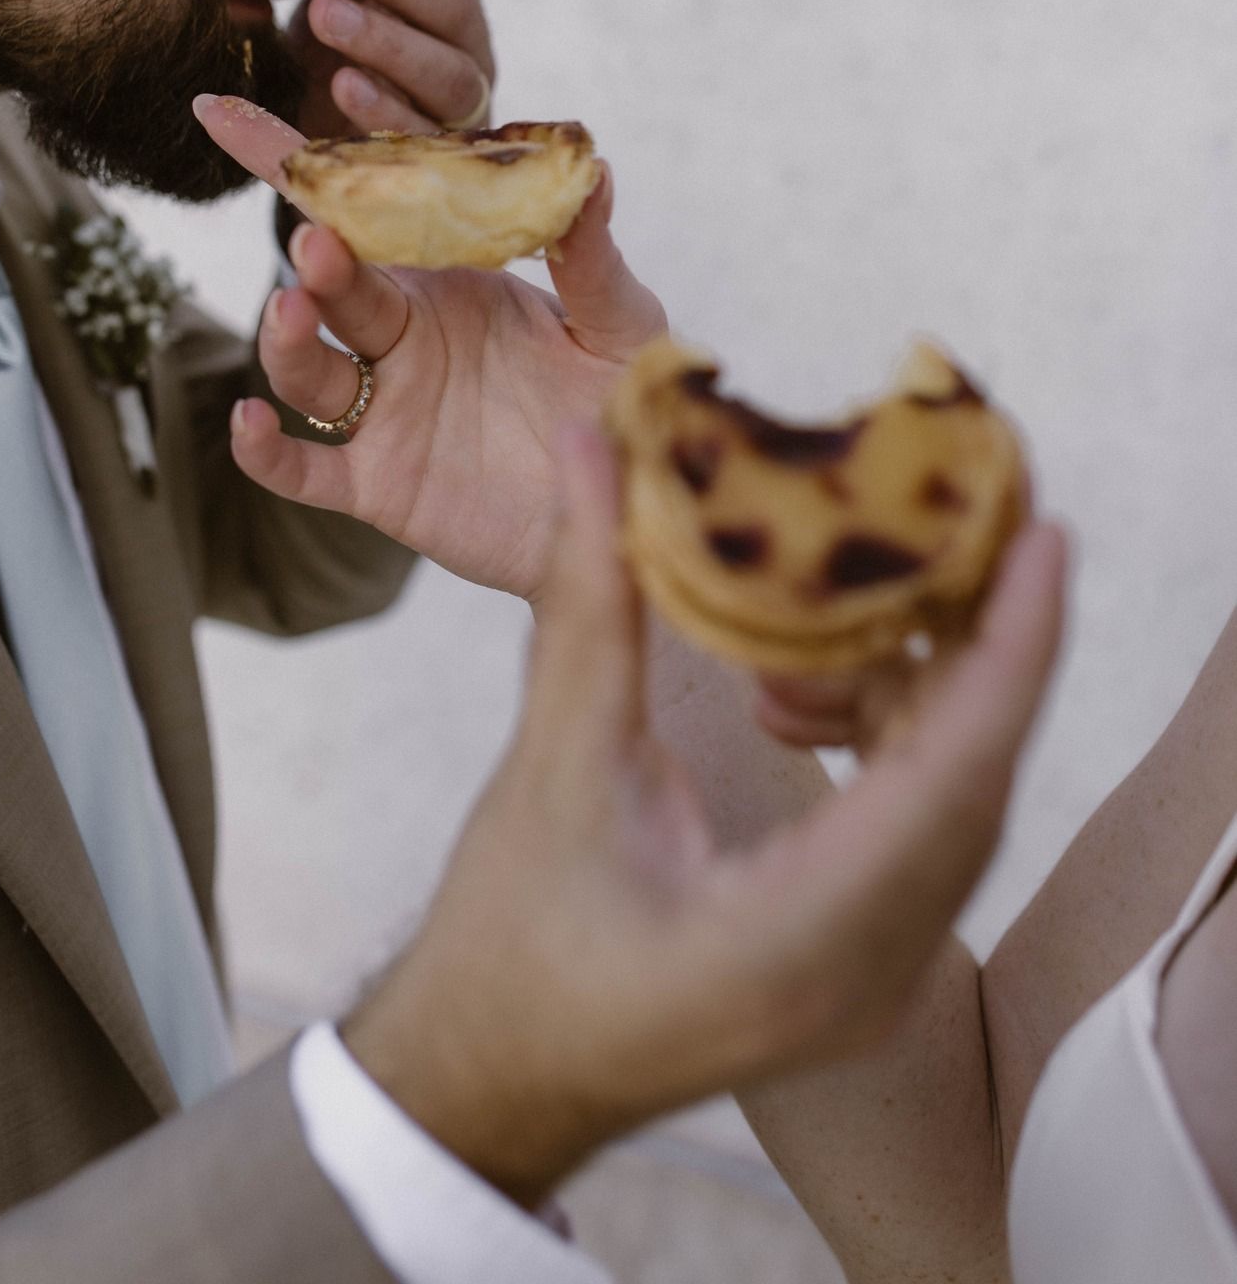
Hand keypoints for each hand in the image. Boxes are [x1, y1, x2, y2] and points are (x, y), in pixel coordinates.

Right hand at [192, 94, 665, 600]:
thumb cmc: (623, 404)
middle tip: (319, 240)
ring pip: (308, 369)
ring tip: (296, 310)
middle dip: (314, 258)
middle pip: (330, 285)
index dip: (292, 164)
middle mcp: (404, 337)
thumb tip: (593, 169)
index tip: (225, 111)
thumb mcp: (618, 326)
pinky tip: (248, 420)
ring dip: (287, 340)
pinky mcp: (380, 484)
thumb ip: (593, 257)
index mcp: (449, 280)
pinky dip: (265, 450)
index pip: (364, 213)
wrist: (630, 508)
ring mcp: (386, 411)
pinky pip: (305, 468)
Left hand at [289, 0, 495, 139]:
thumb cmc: (346, 37)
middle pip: (451, 5)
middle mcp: (469, 46)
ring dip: (387, 40)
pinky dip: (383, 109)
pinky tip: (342, 84)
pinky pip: (419, 134)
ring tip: (326, 13)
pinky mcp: (433, 157)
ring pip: (445, 71)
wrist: (326, 129)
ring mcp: (459, 105)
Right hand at [341, 425, 1069, 1208]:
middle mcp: (869, 970)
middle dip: (977, 639)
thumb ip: (588, 602)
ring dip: (911, 685)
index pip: (953, 776)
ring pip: (952, 799)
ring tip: (816, 614)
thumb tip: (597, 447)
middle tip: (958, 516)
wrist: (489, 1082)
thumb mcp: (552, 768)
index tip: (1039, 537)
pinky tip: (790, 693)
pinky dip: (880, 738)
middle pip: (974, 779)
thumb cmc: (508, 949)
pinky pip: (915, 826)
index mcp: (800, 938)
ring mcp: (874, 978)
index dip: (1010, 648)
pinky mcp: (858, 961)